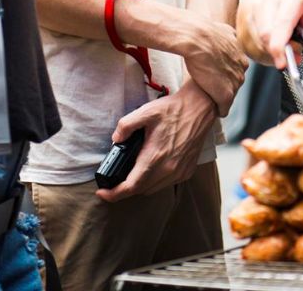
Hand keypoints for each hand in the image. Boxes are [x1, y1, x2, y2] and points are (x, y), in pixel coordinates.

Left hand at [97, 80, 216, 201]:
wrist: (200, 108)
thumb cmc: (173, 109)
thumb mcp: (145, 112)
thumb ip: (125, 126)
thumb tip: (115, 140)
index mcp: (155, 157)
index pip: (130, 186)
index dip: (113, 194)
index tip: (102, 193)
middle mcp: (168, 169)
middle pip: (140, 190)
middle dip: (124, 188)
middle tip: (115, 179)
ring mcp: (179, 172)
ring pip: (153, 189)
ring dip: (140, 185)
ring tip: (133, 172)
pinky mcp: (186, 171)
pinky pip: (166, 184)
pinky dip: (155, 181)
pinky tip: (152, 167)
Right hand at [178, 10, 246, 116]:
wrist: (197, 37)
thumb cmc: (205, 33)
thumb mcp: (224, 31)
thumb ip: (229, 37)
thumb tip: (228, 33)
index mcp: (242, 59)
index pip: (235, 73)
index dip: (223, 75)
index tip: (214, 75)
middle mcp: (242, 71)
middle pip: (234, 84)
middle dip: (223, 86)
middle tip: (209, 86)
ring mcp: (235, 83)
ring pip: (229, 96)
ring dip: (219, 97)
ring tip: (208, 98)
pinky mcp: (225, 95)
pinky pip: (223, 108)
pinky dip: (217, 109)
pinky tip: (211, 108)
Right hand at [243, 0, 302, 69]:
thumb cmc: (299, 7)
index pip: (282, 23)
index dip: (280, 46)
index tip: (283, 63)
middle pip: (266, 35)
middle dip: (278, 52)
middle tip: (291, 56)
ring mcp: (251, 10)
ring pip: (257, 43)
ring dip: (270, 53)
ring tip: (283, 45)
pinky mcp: (241, 23)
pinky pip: (248, 47)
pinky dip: (261, 52)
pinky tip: (270, 45)